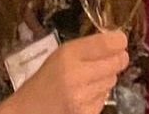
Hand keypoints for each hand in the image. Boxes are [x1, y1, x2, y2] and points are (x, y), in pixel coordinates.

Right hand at [4, 31, 129, 113]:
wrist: (28, 111)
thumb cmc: (45, 80)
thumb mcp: (60, 55)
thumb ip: (86, 48)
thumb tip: (117, 42)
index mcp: (68, 54)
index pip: (107, 43)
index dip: (119, 41)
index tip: (120, 42)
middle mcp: (77, 75)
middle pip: (116, 62)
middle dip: (117, 60)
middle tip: (114, 59)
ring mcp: (82, 98)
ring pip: (112, 81)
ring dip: (107, 78)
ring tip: (91, 79)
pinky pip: (104, 99)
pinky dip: (99, 95)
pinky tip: (86, 95)